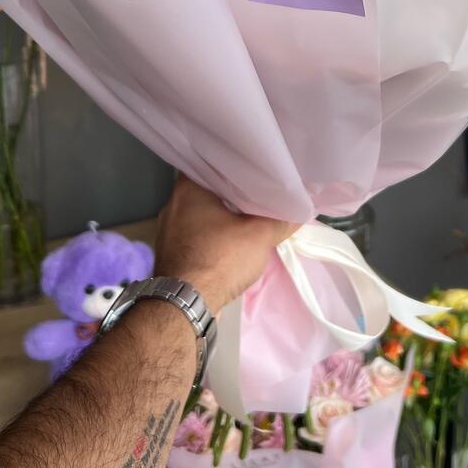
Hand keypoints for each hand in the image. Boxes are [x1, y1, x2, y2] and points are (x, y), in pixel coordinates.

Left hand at [153, 176, 297, 313]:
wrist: (186, 305)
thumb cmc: (219, 258)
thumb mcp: (260, 235)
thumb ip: (281, 219)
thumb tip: (300, 210)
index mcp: (187, 188)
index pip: (211, 162)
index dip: (233, 164)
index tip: (251, 166)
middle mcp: (172, 204)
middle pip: (206, 189)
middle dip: (229, 192)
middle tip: (254, 190)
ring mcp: (168, 231)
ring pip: (199, 214)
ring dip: (220, 215)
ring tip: (245, 214)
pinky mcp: (170, 253)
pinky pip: (195, 234)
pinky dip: (211, 235)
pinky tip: (229, 240)